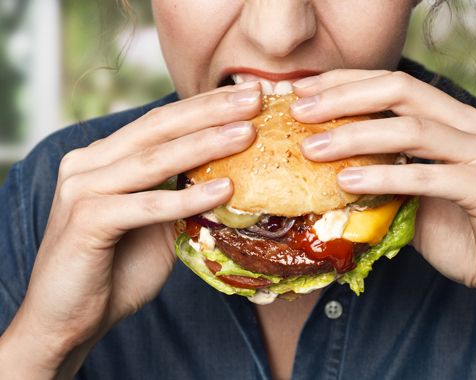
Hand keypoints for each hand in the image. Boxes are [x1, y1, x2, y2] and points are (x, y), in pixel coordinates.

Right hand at [0, 82, 260, 376]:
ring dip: (205, 145)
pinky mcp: (86, 220)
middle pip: (159, 128)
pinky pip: (144, 205)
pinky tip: (223, 190)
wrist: (69, 319)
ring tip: (247, 134)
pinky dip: (185, 199)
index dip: (205, 105)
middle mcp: (89, 163)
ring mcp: (83, 189)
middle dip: (211, 111)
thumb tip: (229, 176)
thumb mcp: (156, 224)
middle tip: (255, 98)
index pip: (161, 122)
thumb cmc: (115, 270)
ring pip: (153, 159)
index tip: (248, 94)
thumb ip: (178, 194)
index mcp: (105, 158)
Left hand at [292, 69, 475, 321]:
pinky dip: (385, 178)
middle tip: (298, 111)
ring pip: (412, 129)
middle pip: (400, 91)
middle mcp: (473, 125)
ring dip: (355, 136)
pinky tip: (347, 183)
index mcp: (456, 120)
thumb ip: (387, 177)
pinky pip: (429, 175)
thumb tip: (330, 173)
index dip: (345, 82)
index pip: (394, 84)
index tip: (302, 91)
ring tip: (312, 149)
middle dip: (343, 97)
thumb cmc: (469, 233)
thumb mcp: (419, 197)